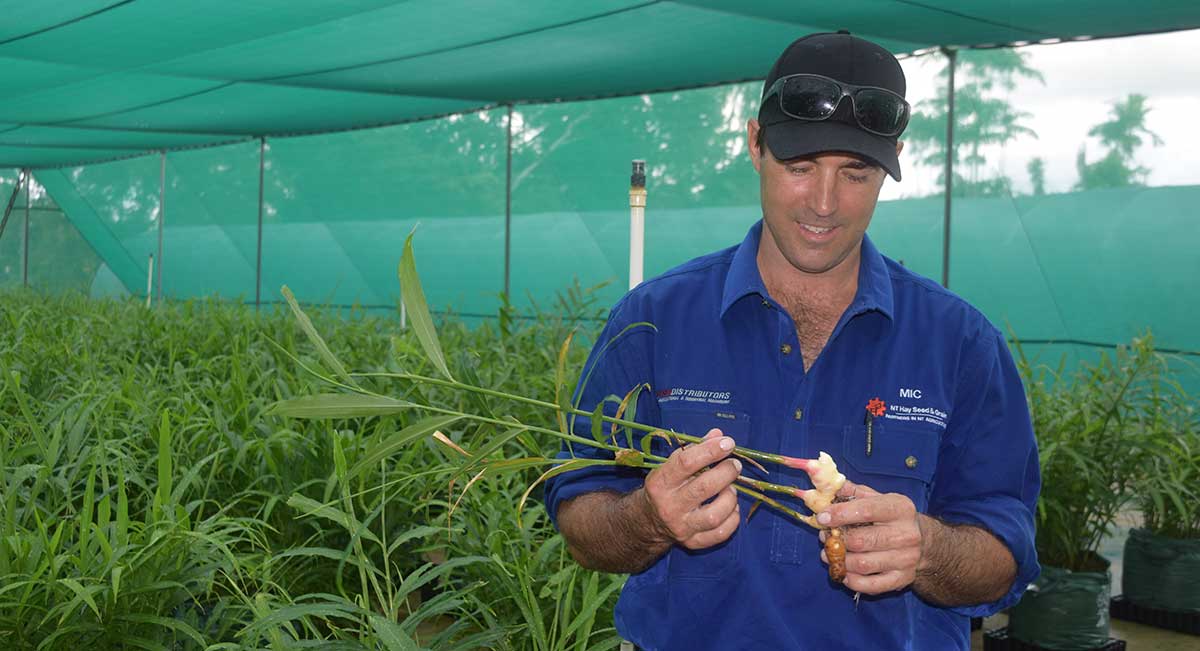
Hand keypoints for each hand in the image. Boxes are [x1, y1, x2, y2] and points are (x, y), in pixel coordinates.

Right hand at [638, 429, 741, 549]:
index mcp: (660, 482)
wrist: (649, 520)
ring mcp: (681, 526)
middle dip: (726, 472)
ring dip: (730, 498)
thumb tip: (719, 435)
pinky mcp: (693, 542)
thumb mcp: (672, 465)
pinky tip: (732, 507)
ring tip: (732, 488)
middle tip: (735, 465)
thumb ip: (695, 449)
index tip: (728, 443)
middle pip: (703, 488)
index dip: (710, 450)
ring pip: (714, 514)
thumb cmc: (666, 486)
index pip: (686, 463)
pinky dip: (732, 519)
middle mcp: (669, 506)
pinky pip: (720, 533)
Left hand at [816, 481, 923, 594]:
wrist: (923, 542)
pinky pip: (870, 586)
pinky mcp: (901, 579)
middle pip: (861, 540)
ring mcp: (905, 559)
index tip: (822, 517)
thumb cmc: (891, 517)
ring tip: (829, 554)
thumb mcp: (876, 498)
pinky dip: (851, 580)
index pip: (865, 510)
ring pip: (862, 564)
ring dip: (839, 561)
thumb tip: (825, 485)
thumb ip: (851, 491)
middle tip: (824, 537)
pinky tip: (843, 571)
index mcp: (900, 508)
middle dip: (836, 540)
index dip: (839, 514)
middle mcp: (906, 534)